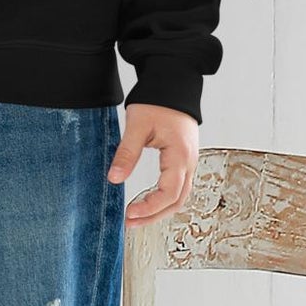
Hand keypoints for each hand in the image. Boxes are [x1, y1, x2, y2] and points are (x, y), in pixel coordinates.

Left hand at [107, 103, 198, 225]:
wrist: (173, 83)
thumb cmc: (157, 101)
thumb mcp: (137, 126)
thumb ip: (127, 153)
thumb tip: (115, 179)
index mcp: (181, 155)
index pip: (169, 193)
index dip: (150, 208)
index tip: (130, 215)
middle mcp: (190, 162)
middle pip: (177, 201)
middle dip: (154, 215)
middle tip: (130, 223)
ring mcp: (189, 161)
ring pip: (179, 196)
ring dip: (159, 209)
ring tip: (136, 216)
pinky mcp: (184, 159)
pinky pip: (178, 186)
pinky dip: (164, 199)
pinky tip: (147, 201)